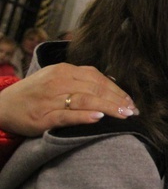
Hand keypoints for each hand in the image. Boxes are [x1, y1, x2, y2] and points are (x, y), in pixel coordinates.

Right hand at [0, 64, 137, 136]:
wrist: (1, 106)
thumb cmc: (34, 94)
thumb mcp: (56, 79)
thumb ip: (81, 80)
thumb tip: (112, 84)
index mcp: (64, 70)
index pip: (97, 78)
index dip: (117, 90)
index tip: (130, 101)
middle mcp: (58, 81)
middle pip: (95, 89)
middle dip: (117, 100)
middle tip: (133, 110)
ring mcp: (50, 99)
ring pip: (85, 100)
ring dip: (108, 107)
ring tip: (124, 114)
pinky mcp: (43, 117)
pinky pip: (67, 115)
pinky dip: (84, 116)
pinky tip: (99, 117)